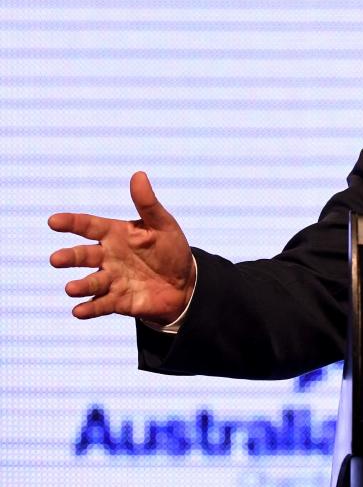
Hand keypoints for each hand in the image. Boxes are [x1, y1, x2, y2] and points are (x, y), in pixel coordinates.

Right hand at [48, 172, 194, 324]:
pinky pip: (100, 305)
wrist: (184, 283)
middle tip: (57, 259)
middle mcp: (107, 257)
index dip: (71, 223)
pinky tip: (79, 311)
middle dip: (70, 258)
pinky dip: (90, 308)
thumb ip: (148, 204)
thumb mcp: (163, 225)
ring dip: (79, 285)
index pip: (89, 226)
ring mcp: (111, 279)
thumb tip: (139, 175)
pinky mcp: (117, 301)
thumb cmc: (170, 249)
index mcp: (115, 234)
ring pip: (90, 282)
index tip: (54, 221)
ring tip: (71, 288)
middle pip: (84, 255)